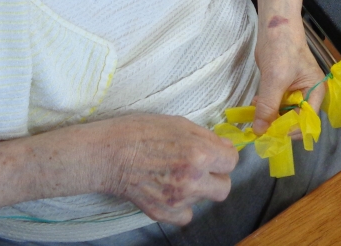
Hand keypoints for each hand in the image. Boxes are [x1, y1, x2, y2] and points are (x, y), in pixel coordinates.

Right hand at [99, 114, 238, 225]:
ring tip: (177, 174)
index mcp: (199, 154)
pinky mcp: (163, 214)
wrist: (109, 154)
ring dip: (197, 189)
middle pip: (224, 188)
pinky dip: (182, 207)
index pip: (231, 162)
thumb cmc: (142, 132)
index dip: (224, 156)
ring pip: (204, 200)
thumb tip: (226, 148)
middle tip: (203, 168)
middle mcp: (192, 180)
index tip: (215, 154)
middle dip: (217, 177)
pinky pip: (186, 216)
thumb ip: (207, 138)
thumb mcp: (180, 124)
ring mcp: (178, 200)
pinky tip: (171, 191)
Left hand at [252, 19, 325, 134]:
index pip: (308, 120)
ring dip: (269, 115)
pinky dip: (265, 106)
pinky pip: (275, 103)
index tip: (274, 134)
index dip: (292, 129)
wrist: (274, 25)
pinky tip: (255, 102)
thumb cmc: (282, 49)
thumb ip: (269, 107)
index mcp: (315, 92)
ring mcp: (294, 90)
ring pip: (282, 112)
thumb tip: (260, 131)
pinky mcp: (281, 86)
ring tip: (255, 112)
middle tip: (260, 126)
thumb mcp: (275, 80)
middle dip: (278, 123)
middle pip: (295, 119)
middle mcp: (307, 94)